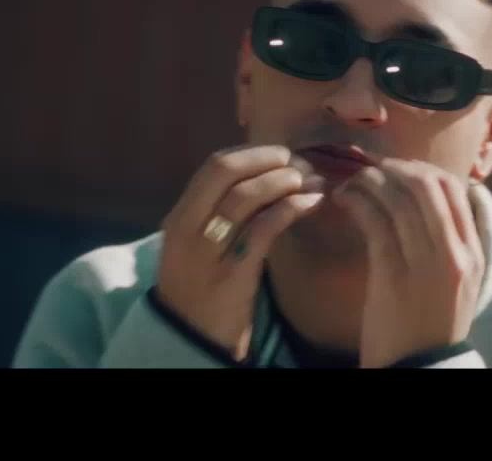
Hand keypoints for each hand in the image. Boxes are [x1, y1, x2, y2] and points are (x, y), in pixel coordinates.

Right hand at [155, 144, 325, 359]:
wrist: (190, 338)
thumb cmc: (202, 286)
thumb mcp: (199, 244)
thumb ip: (220, 211)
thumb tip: (263, 173)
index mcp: (180, 216)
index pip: (214, 165)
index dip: (252, 153)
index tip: (281, 154)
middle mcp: (187, 228)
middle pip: (226, 171)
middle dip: (268, 160)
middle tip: (299, 164)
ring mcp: (207, 251)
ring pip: (245, 196)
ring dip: (284, 181)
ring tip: (310, 181)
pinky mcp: (232, 274)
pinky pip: (263, 229)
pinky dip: (291, 208)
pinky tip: (311, 202)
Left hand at [331, 157, 484, 367]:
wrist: (419, 370)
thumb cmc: (431, 326)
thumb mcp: (458, 284)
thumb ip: (451, 245)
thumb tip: (431, 203)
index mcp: (473, 254)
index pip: (455, 189)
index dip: (423, 170)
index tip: (399, 171)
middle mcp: (454, 254)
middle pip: (427, 185)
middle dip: (395, 169)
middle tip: (371, 170)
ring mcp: (425, 264)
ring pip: (398, 197)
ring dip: (370, 181)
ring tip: (351, 184)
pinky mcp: (392, 275)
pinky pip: (374, 220)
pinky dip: (356, 201)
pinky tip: (344, 201)